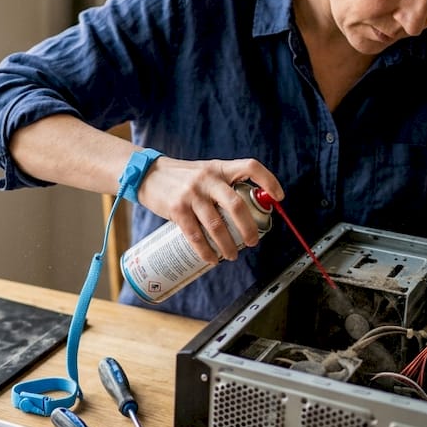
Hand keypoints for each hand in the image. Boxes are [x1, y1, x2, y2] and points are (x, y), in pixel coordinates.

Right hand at [136, 157, 283, 264]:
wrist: (147, 173)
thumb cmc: (181, 177)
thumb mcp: (205, 172)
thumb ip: (223, 186)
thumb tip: (247, 213)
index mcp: (219, 168)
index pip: (250, 167)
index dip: (268, 181)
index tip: (279, 197)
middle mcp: (207, 179)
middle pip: (236, 205)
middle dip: (248, 228)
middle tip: (253, 241)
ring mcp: (191, 194)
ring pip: (217, 225)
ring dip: (228, 245)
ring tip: (233, 255)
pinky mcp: (177, 209)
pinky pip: (195, 236)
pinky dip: (206, 251)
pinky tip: (212, 259)